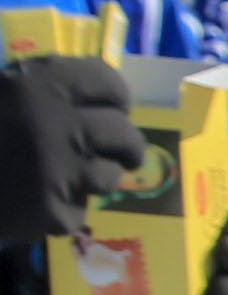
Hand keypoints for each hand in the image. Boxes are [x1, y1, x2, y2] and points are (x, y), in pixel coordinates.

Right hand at [0, 56, 147, 241]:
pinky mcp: (55, 213)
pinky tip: (34, 201)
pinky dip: (62, 209)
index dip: (115, 98)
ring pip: (109, 176)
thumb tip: (94, 97)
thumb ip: (40, 88)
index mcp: (43, 82)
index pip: (109, 84)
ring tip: (66, 176)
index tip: (114, 108)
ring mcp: (61, 172)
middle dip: (125, 144)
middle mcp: (61, 123)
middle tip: (122, 152)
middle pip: (124, 134)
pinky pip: (79, 211)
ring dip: (95, 177)